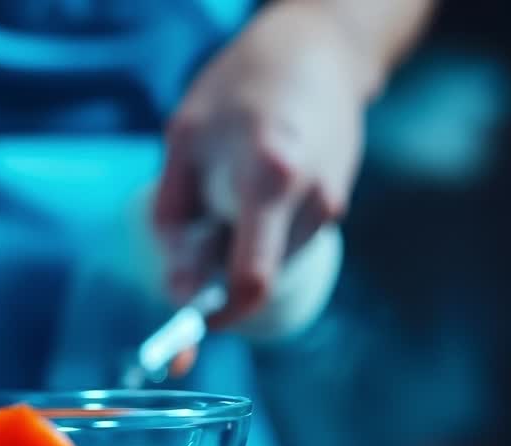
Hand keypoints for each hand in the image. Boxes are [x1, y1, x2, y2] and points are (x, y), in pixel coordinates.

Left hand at [154, 3, 368, 326]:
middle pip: (261, 279)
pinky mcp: (336, 205)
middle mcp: (311, 200)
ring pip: (273, 264)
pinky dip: (259, 236)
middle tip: (189, 248)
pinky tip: (248, 192)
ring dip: (239, 252)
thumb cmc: (239, 89)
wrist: (318, 50)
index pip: (251, 280)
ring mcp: (330, 205)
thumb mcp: (184, 142)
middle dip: (220, 283)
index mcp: (269, 180)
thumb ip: (174, 220)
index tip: (187, 330)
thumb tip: (174, 292)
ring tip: (224, 195)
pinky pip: (287, 244)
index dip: (217, 317)